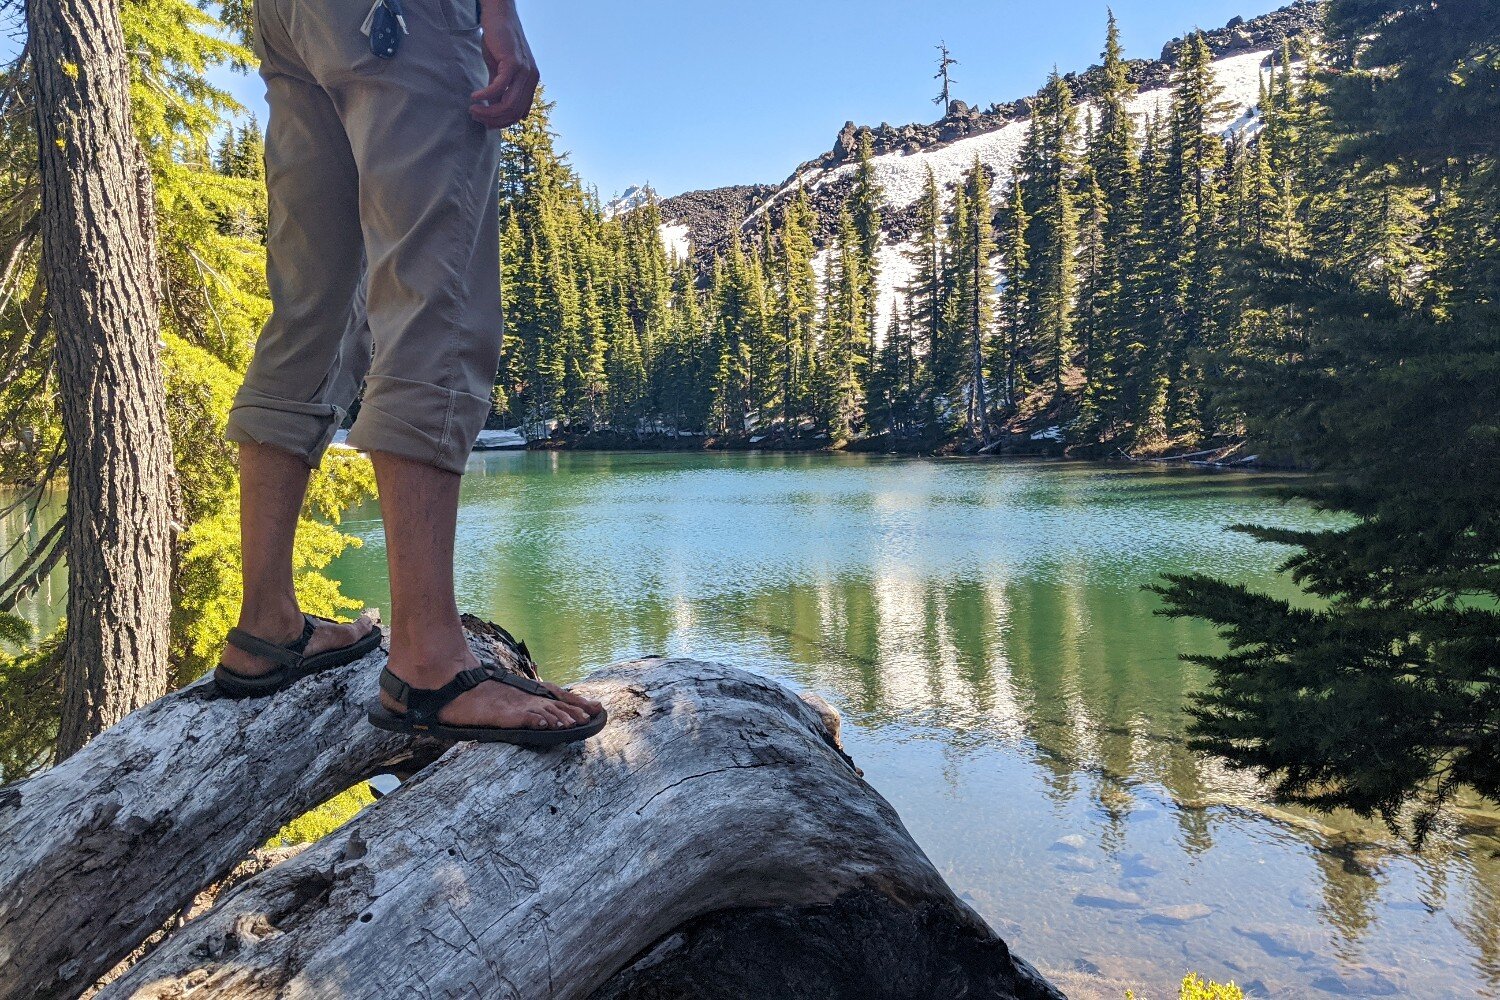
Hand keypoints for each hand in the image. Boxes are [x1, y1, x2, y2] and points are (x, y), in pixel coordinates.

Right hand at [470, 0, 538, 128]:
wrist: (499, 16)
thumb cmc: (498, 41)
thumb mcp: (498, 69)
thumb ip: (498, 88)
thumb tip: (491, 107)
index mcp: (530, 83)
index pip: (519, 113)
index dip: (502, 122)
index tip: (485, 123)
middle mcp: (531, 79)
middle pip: (514, 112)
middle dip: (493, 119)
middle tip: (475, 117)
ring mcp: (525, 71)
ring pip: (508, 104)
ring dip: (488, 111)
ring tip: (473, 110)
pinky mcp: (514, 63)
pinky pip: (499, 87)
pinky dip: (486, 95)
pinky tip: (474, 96)